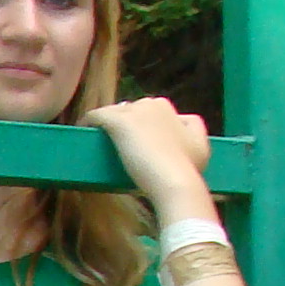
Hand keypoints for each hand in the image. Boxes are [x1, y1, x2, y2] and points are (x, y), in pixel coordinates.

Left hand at [83, 96, 214, 215]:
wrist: (176, 181)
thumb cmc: (189, 169)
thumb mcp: (201, 145)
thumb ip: (194, 129)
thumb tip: (183, 120)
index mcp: (168, 108)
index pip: (147, 109)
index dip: (140, 123)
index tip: (135, 139)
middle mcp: (151, 104)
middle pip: (129, 109)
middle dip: (124, 122)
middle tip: (118, 142)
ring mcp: (134, 112)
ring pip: (113, 112)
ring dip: (107, 122)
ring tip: (98, 137)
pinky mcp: (118, 123)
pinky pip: (96, 115)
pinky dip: (89, 120)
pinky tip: (83, 128)